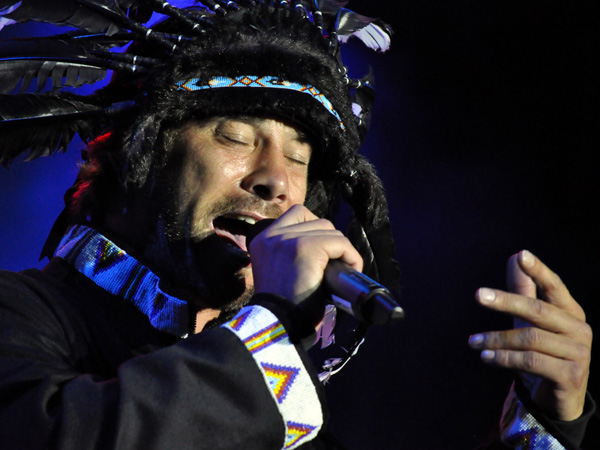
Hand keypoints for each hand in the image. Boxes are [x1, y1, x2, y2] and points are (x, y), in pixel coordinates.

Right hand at [249, 204, 362, 304]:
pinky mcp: (306, 247)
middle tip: (332, 266)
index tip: (322, 252)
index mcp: (262, 240)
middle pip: (316, 221)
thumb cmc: (283, 309)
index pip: (296, 214)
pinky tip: (350, 270)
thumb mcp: (279, 272)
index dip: (315, 229)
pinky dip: (350, 256)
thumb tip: (326, 249)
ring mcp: (287, 239)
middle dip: (330, 242)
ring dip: (341, 249)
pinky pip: (339, 243)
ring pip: (330, 230)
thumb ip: (291, 255)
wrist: (278, 326)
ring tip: (339, 271)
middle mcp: (271, 235)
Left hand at [469, 250, 591, 420]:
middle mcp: (579, 329)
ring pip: (530, 338)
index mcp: (571, 312)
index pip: (554, 286)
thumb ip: (524, 291)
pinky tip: (486, 356)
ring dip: (496, 339)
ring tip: (473, 342)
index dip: (538, 271)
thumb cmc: (544, 352)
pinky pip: (531, 361)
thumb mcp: (532, 321)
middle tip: (478, 294)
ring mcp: (579, 354)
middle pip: (538, 310)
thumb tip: (514, 257)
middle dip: (506, 301)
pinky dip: (504, 358)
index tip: (521, 255)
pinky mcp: (570, 376)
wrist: (559, 398)